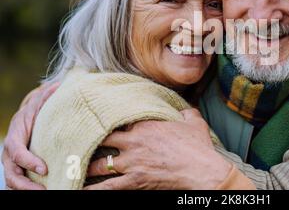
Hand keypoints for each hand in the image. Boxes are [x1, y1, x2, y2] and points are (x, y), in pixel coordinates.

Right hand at [1, 82, 58, 189]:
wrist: (28, 117)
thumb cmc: (36, 110)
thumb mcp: (40, 102)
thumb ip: (46, 97)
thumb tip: (58, 85)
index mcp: (14, 136)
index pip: (17, 152)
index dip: (29, 161)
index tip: (45, 168)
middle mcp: (10, 153)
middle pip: (12, 173)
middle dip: (26, 185)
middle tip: (45, 190)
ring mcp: (12, 163)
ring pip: (13, 182)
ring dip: (27, 190)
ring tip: (47, 193)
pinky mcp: (19, 169)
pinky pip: (19, 183)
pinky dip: (27, 190)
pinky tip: (45, 191)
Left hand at [85, 109, 231, 189]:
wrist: (201, 169)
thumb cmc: (198, 146)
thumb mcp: (194, 122)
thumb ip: (186, 113)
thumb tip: (186, 110)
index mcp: (145, 125)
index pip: (119, 120)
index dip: (110, 121)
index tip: (102, 121)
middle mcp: (133, 142)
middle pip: (103, 139)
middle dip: (91, 141)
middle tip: (80, 142)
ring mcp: (132, 163)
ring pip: (101, 164)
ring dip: (87, 166)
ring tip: (74, 167)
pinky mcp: (134, 181)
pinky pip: (108, 187)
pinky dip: (93, 190)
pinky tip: (78, 189)